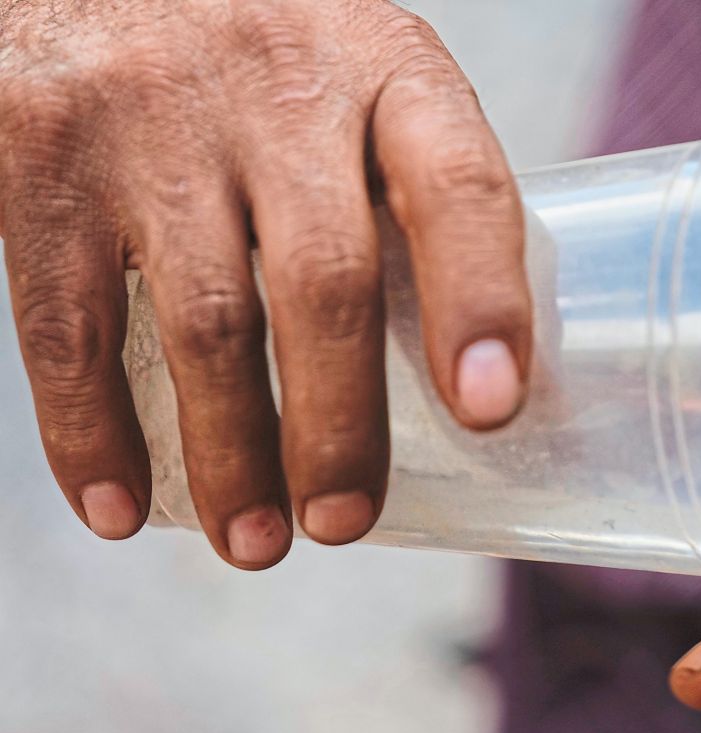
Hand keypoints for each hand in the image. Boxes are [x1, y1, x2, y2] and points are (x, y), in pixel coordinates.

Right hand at [0, 1, 530, 566]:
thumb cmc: (271, 56)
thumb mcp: (361, 82)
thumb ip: (405, 192)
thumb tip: (464, 368)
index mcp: (388, 68)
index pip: (458, 186)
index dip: (481, 305)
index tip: (490, 412)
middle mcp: (277, 85)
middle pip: (327, 283)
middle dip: (340, 428)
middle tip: (343, 520)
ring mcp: (152, 117)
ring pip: (205, 323)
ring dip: (231, 457)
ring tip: (256, 543)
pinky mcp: (42, 151)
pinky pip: (69, 323)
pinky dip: (94, 433)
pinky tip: (121, 506)